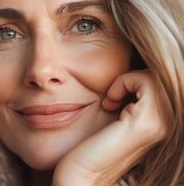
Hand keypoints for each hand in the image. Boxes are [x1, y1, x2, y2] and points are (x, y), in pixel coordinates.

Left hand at [52, 69, 167, 185]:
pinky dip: (124, 83)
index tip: (116, 98)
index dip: (138, 82)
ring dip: (128, 81)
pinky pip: (145, 82)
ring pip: (156, 78)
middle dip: (134, 79)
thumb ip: (134, 102)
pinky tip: (109, 103)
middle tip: (113, 97)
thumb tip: (133, 79)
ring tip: (112, 100)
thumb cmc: (96, 145)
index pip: (163, 84)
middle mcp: (168, 125)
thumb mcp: (121, 118)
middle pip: (162, 78)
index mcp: (164, 124)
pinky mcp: (145, 124)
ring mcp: (161, 125)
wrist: (83, 173)